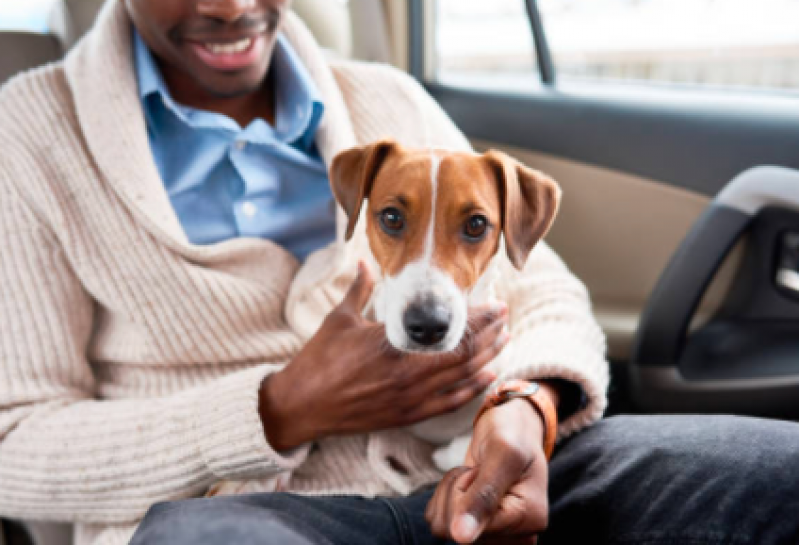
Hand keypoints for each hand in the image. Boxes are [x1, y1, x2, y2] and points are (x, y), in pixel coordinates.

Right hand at [259, 262, 509, 450]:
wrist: (302, 405)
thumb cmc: (319, 360)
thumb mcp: (339, 319)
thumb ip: (359, 289)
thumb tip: (362, 262)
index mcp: (393, 346)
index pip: (450, 330)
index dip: (478, 318)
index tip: (495, 305)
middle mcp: (408, 374)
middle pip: (465, 354)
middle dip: (490, 335)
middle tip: (505, 319)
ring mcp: (409, 398)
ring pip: (463, 379)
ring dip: (488, 359)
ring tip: (504, 342)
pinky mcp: (406, 416)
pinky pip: (450, 403)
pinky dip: (472, 390)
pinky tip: (487, 377)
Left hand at [426, 397, 550, 543]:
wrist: (511, 427)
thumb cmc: (512, 434)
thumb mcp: (503, 454)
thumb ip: (484, 496)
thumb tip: (461, 538)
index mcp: (529, 521)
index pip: (472, 528)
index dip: (467, 494)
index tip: (484, 470)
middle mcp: (514, 536)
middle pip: (454, 532)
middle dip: (458, 491)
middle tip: (480, 470)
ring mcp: (494, 535)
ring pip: (443, 528)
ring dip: (451, 492)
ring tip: (476, 475)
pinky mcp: (476, 528)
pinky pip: (438, 522)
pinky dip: (445, 496)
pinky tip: (468, 483)